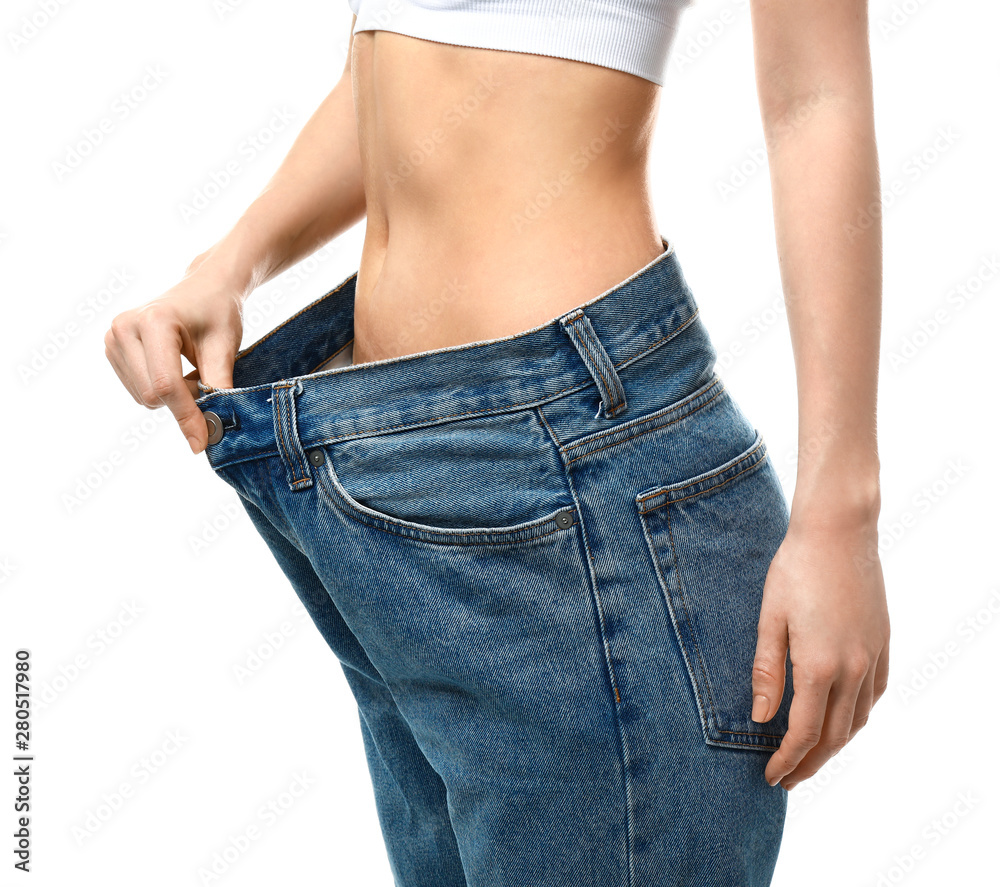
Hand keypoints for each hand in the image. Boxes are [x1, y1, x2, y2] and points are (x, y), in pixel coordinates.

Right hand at [104, 266, 243, 453]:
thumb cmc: (218, 313)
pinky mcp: (111, 348)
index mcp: (154, 322)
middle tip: (205, 382)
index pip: (165, 384)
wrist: (205, 288)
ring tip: (189, 369)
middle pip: (151, 394)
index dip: (186, 416)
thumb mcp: (224, 349)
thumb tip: (214, 430)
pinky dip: (160, 389)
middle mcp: (124, 328)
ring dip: (171, 396)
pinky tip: (172, 367)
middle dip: (182, 402)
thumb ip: (218, 389)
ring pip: (142, 396)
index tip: (201, 442)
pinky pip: (137, 389)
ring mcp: (113, 338)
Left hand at [750, 511, 889, 789]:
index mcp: (819, 665)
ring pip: (857, 720)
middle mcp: (852, 668)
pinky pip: (874, 694)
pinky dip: (857, 717)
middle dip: (809, 763)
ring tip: (810, 756)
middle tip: (787, 779)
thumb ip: (766, 671)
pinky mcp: (882, 643)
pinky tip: (842, 719)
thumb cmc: (795, 569)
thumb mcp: (769, 618)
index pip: (804, 733)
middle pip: (833, 736)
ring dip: (834, 745)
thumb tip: (759, 717)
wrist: (839, 531)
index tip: (770, 776)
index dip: (786, 760)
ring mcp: (872, 656)